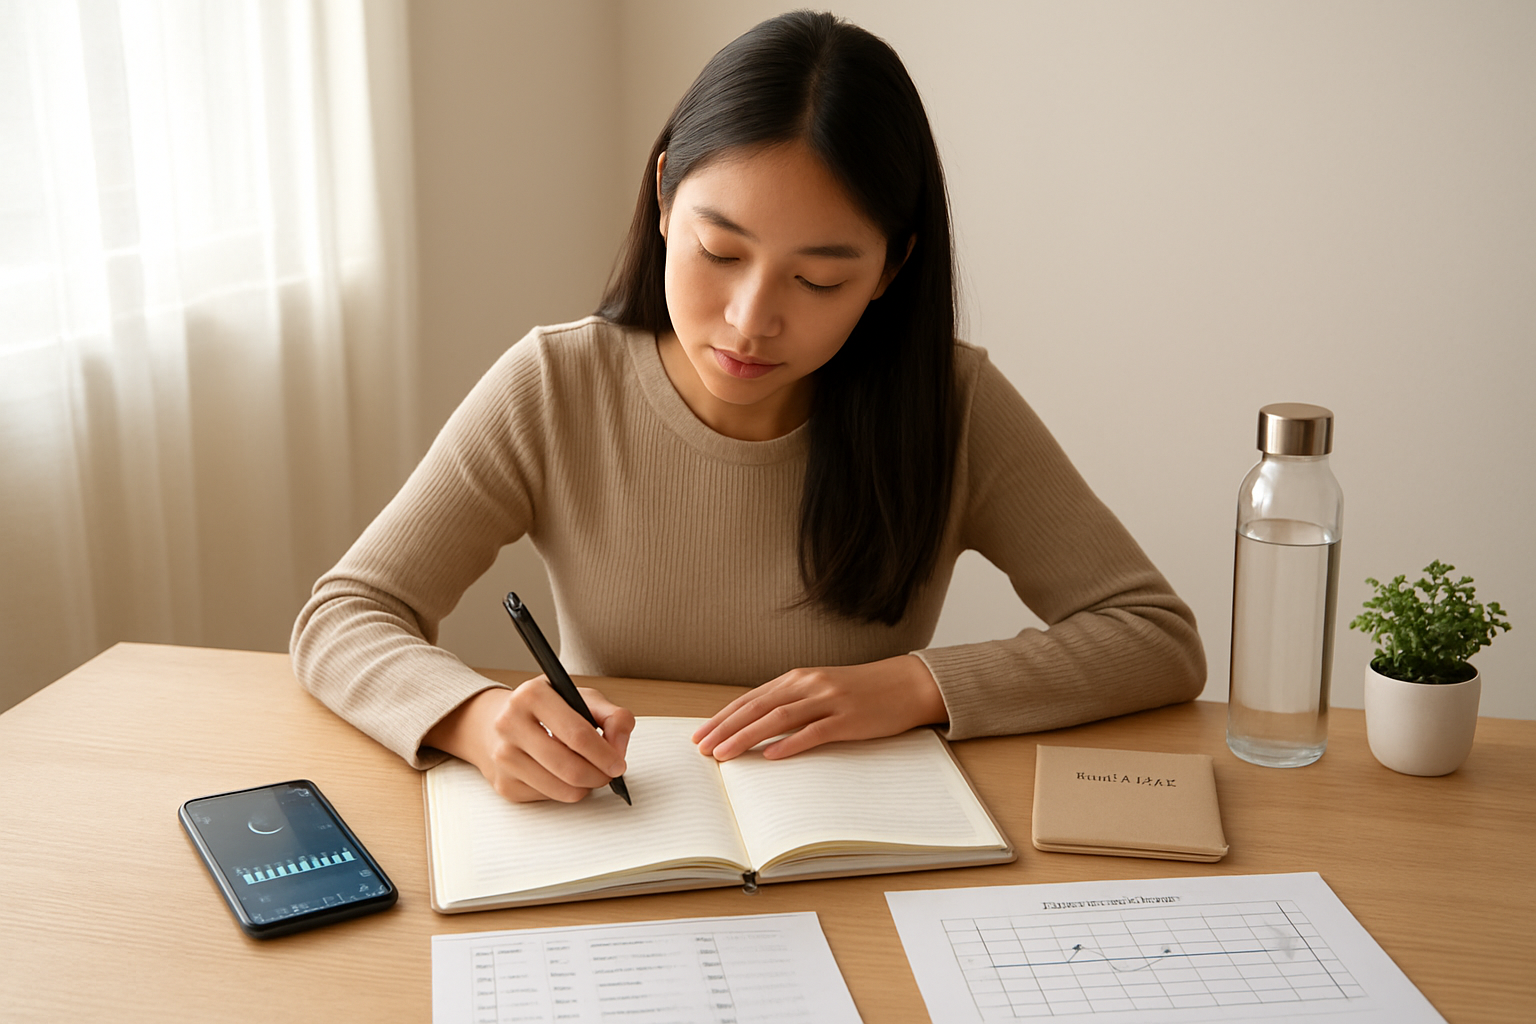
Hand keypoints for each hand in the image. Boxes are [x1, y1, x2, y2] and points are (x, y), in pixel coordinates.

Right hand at [425, 679, 634, 802]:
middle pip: (569, 767)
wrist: (492, 722)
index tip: (619, 763)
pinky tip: (561, 774)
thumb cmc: (544, 709)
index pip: (577, 734)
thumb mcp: (579, 698)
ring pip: (561, 789)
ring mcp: (503, 756)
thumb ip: (612, 716)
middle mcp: (510, 724)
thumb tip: (619, 746)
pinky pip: (548, 798)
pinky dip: (564, 791)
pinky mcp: (503, 784)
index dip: (605, 754)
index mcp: (532, 695)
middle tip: (609, 774)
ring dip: (585, 787)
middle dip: (599, 776)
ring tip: (590, 773)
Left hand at [691, 654, 946, 760]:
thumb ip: (794, 703)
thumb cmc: (863, 691)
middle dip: (726, 728)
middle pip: (758, 707)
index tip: (700, 735)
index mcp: (799, 677)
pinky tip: (770, 756)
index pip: (751, 699)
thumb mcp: (823, 690)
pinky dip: (790, 744)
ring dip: (747, 737)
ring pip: (779, 718)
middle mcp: (809, 684)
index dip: (723, 717)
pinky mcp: (849, 718)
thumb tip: (757, 728)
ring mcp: (829, 700)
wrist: (908, 683)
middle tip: (702, 748)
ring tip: (724, 754)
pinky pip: (814, 732)